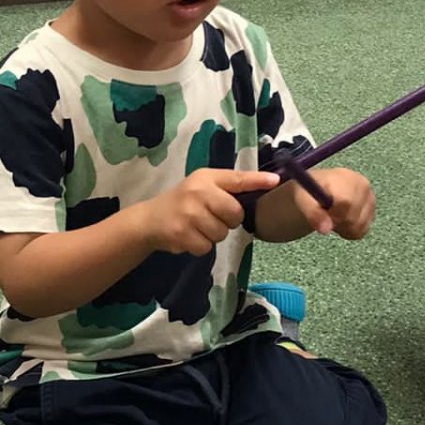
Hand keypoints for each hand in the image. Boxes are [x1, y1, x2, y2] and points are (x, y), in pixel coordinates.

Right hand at [144, 169, 278, 255]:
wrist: (150, 219)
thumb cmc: (184, 201)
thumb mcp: (202, 186)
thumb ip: (228, 187)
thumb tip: (265, 186)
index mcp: (206, 178)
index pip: (237, 179)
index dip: (257, 181)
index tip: (275, 181)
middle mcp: (198, 193)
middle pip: (234, 213)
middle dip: (229, 220)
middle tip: (213, 217)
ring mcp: (189, 214)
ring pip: (221, 233)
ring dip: (213, 235)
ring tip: (198, 227)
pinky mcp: (182, 234)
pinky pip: (207, 247)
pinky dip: (201, 246)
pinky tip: (190, 236)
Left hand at [290, 166, 373, 240]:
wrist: (318, 190)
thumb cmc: (309, 191)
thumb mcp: (303, 199)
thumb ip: (313, 213)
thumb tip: (325, 229)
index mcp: (346, 177)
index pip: (346, 202)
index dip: (333, 213)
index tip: (324, 212)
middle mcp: (362, 186)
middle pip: (353, 217)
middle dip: (336, 221)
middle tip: (325, 214)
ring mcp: (370, 199)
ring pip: (359, 226)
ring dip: (342, 227)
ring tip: (332, 215)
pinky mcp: (372, 211)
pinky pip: (362, 230)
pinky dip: (349, 230)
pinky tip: (341, 219)